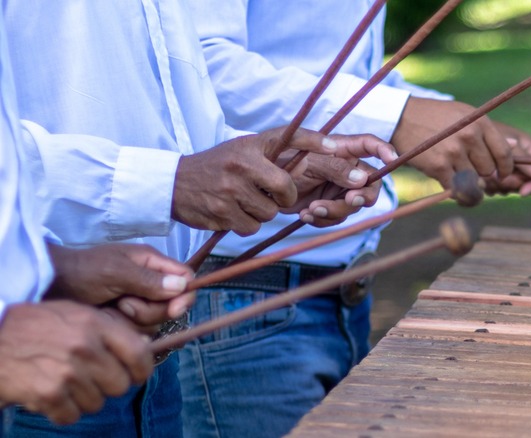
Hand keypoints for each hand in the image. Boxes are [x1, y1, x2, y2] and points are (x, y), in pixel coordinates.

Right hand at [0, 301, 152, 424]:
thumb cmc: (33, 326)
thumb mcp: (74, 314)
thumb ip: (108, 329)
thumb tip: (144, 346)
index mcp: (95, 324)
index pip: (139, 353)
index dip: (141, 370)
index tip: (136, 376)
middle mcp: (85, 347)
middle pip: (120, 385)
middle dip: (107, 386)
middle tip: (89, 379)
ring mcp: (67, 372)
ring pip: (96, 403)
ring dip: (81, 399)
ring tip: (62, 382)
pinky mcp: (48, 394)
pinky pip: (71, 416)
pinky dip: (61, 411)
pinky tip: (49, 395)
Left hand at [45, 243, 193, 325]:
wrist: (48, 287)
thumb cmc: (81, 272)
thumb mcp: (115, 272)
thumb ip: (148, 280)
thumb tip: (181, 286)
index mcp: (151, 263)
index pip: (186, 278)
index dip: (185, 295)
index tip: (174, 309)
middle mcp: (149, 283)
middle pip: (172, 306)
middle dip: (150, 310)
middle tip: (124, 303)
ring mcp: (137, 303)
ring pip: (155, 322)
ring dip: (133, 321)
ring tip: (111, 309)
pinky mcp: (125, 320)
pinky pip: (138, 333)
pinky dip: (123, 330)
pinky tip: (108, 320)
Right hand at [172, 127, 337, 235]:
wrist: (174, 184)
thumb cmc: (218, 166)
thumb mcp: (242, 150)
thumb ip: (272, 155)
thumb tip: (313, 161)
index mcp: (252, 144)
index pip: (289, 137)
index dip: (314, 142)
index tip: (336, 147)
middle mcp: (242, 163)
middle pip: (286, 189)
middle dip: (284, 198)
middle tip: (271, 195)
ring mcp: (230, 188)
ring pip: (269, 213)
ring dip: (261, 212)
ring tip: (242, 200)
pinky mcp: (221, 212)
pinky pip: (251, 227)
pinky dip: (245, 224)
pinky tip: (231, 211)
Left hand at [282, 134, 396, 227]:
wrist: (258, 183)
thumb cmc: (281, 160)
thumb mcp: (308, 160)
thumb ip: (335, 168)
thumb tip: (363, 180)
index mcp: (342, 150)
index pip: (370, 145)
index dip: (385, 150)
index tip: (392, 160)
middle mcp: (344, 170)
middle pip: (369, 185)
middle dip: (362, 196)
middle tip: (349, 201)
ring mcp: (336, 189)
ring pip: (352, 206)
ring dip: (335, 210)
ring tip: (312, 209)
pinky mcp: (325, 206)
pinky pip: (334, 218)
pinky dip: (322, 219)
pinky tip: (305, 215)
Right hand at [391, 97, 530, 190]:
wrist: (403, 118)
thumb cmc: (437, 117)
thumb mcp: (465, 115)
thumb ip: (488, 132)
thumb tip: (516, 146)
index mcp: (480, 123)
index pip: (505, 154)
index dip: (507, 169)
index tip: (502, 174)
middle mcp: (469, 137)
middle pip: (489, 170)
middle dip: (484, 176)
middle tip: (475, 175)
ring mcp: (454, 152)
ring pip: (474, 182)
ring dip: (470, 186)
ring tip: (463, 181)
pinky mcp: (438, 166)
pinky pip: (456, 189)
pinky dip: (456, 193)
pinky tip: (452, 186)